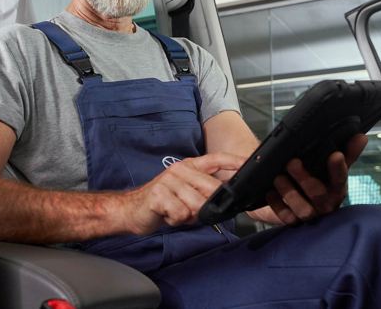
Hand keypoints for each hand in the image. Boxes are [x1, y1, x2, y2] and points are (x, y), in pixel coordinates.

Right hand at [119, 152, 246, 234]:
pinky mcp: (158, 195)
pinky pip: (180, 213)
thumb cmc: (163, 203)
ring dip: (190, 216)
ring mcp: (168, 181)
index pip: (216, 159)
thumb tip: (226, 198)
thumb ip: (204, 192)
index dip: (234, 161)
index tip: (250, 163)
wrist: (131, 210)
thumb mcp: (186, 193)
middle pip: (211, 187)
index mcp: (189, 166)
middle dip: (208, 205)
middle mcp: (179, 170)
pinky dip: (176, 220)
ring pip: (196, 204)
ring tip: (177, 213)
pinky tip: (167, 216)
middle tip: (193, 212)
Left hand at [254, 134, 367, 224]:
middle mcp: (325, 203)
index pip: (341, 178)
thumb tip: (361, 136)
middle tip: (292, 162)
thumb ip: (344, 151)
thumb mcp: (325, 161)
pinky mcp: (292, 221)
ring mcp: (310, 214)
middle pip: (319, 195)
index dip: (338, 168)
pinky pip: (286, 217)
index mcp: (336, 187)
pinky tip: (270, 192)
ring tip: (278, 177)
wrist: (284, 191)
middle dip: (306, 179)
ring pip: (304, 209)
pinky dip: (277, 204)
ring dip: (290, 192)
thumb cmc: (311, 175)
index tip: (335, 155)